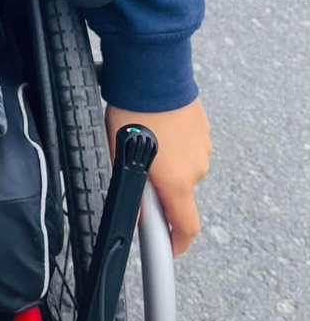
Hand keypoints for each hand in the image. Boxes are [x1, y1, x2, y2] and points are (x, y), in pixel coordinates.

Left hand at [106, 98, 211, 256]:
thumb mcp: (118, 152)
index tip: (168, 248)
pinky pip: (187, 147)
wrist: (152, 72)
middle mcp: (195, 169)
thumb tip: (135, 212)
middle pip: (180, 193)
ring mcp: (202, 148)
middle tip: (137, 168)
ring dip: (166, 163)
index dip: (177, 243)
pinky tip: (156, 127)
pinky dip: (173, 145)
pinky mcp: (203, 129)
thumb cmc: (132, 111)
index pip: (186, 227)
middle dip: (160, 187)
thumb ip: (129, 187)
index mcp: (177, 181)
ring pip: (183, 168)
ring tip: (143, 138)